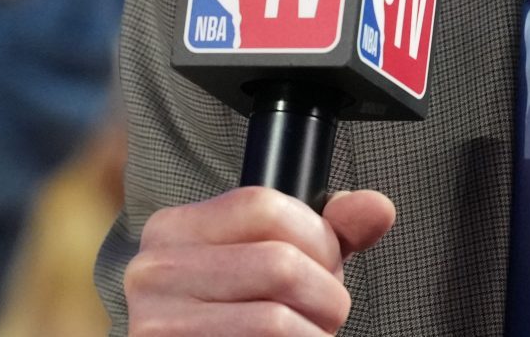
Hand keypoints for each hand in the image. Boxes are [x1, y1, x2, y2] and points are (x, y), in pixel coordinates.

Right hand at [123, 186, 394, 335]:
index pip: (262, 205)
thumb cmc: (228, 321)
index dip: (318, 238)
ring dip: (313, 335)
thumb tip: (376, 208)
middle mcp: (153, 272)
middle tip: (322, 315)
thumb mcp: (268, 264)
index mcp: (172, 231)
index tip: (326, 265)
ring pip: (275, 321)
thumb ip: (325, 233)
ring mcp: (157, 325)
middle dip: (326, 296)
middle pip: (279, 264)